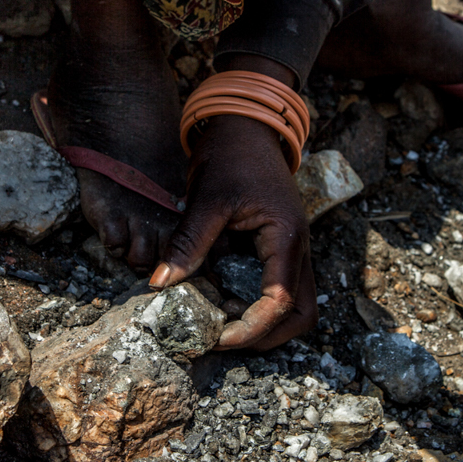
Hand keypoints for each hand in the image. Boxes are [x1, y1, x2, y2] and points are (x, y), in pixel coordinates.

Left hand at [150, 114, 316, 349]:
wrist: (246, 124)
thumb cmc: (231, 153)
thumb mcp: (207, 198)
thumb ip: (189, 242)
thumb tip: (161, 284)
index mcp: (286, 237)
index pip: (280, 301)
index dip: (251, 328)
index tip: (218, 338)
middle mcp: (297, 247)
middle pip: (301, 314)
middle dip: (266, 336)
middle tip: (223, 337)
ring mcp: (292, 248)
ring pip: (296, 304)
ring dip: (265, 322)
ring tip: (224, 322)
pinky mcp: (280, 246)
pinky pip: (279, 287)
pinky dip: (257, 303)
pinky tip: (223, 299)